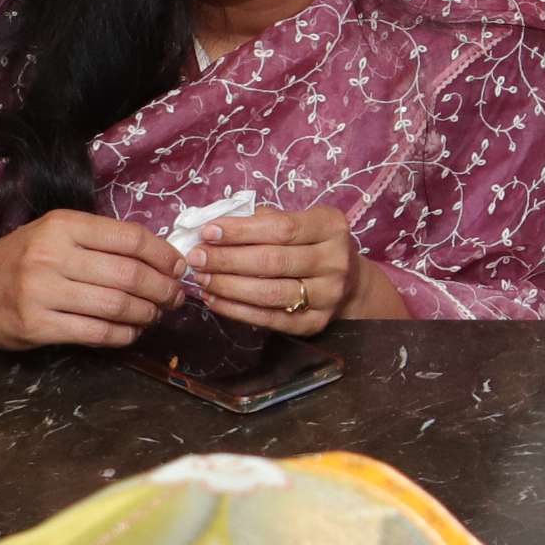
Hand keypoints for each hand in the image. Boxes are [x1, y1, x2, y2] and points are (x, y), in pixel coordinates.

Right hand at [0, 211, 181, 350]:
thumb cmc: (20, 260)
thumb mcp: (56, 235)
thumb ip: (101, 242)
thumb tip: (162, 259)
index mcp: (63, 226)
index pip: (130, 237)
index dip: (164, 255)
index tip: (179, 267)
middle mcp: (52, 255)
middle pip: (129, 274)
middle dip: (163, 289)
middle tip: (175, 297)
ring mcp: (42, 291)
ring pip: (117, 306)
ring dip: (147, 314)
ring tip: (154, 315)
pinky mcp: (36, 326)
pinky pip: (96, 333)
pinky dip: (123, 335)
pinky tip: (130, 332)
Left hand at [191, 205, 361, 335]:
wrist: (349, 284)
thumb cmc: (312, 246)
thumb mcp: (300, 222)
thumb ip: (264, 221)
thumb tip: (216, 226)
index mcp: (331, 227)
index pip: (281, 228)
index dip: (241, 231)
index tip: (208, 232)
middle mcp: (335, 261)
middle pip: (273, 261)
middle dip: (227, 259)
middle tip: (196, 257)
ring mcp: (327, 295)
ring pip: (270, 292)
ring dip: (228, 286)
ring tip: (201, 278)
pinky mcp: (314, 323)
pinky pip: (269, 318)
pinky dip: (236, 310)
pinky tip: (213, 299)